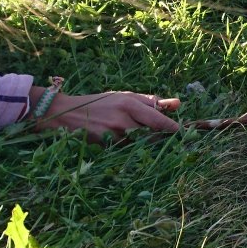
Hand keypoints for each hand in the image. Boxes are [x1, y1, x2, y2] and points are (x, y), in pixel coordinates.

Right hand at [36, 90, 179, 141]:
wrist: (65, 114)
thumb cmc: (100, 103)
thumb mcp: (125, 97)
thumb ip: (152, 101)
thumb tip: (178, 104)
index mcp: (129, 104)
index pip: (158, 120)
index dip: (172, 129)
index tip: (182, 133)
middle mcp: (123, 120)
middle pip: (152, 136)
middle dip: (159, 137)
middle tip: (163, 136)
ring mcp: (113, 135)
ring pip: (139, 145)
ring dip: (142, 143)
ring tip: (132, 135)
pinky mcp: (105, 147)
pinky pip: (125, 150)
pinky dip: (129, 147)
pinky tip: (120, 140)